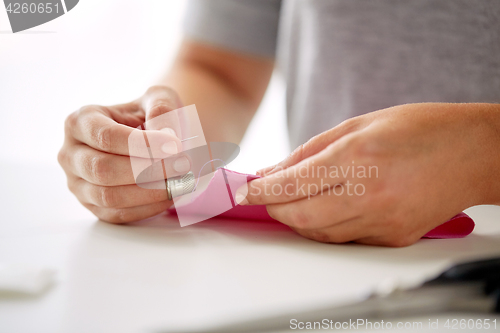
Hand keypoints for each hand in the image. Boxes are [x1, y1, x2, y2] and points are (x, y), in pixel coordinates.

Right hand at [58, 86, 190, 222]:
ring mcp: (78, 184)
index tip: (176, 146)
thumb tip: (167, 138)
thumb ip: (162, 110)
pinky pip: (118, 215)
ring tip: (181, 182)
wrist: (151, 136)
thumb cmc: (151, 116)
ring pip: (109, 196)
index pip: (106, 137)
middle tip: (183, 166)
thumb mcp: (159, 100)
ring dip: (150, 192)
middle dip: (148, 170)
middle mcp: (71, 154)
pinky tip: (171, 195)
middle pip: (103, 170)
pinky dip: (148, 208)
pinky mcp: (93, 207)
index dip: (142, 144)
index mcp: (80, 121)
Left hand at [237, 103, 497, 246]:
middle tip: (261, 198)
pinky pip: (344, 238)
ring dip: (294, 220)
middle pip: (298, 216)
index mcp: (358, 157)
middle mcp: (368, 194)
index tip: (242, 190)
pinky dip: (323, 226)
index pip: (291, 184)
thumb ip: (311, 151)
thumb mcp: (359, 124)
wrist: (473, 153)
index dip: (260, 190)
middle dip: (271, 209)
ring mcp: (382, 221)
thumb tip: (274, 171)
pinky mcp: (392, 238)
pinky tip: (321, 209)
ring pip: (318, 233)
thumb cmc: (421, 129)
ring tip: (288, 202)